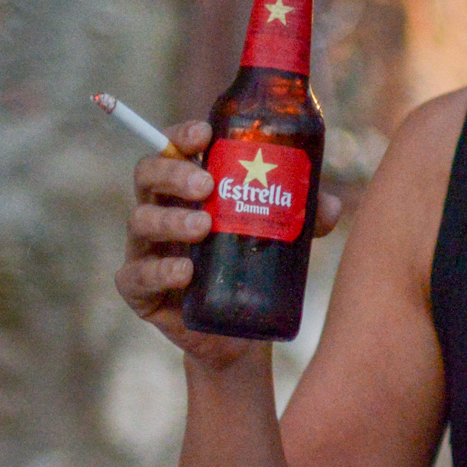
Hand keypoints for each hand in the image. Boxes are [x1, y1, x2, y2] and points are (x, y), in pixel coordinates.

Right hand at [118, 120, 346, 366]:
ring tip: (204, 226)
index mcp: (186, 190)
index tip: (205, 134)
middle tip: (206, 184)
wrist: (239, 332)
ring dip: (171, 220)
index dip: (181, 136)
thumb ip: (304, 217)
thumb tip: (330, 207)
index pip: (172, 150)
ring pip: (142, 222)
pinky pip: (136, 276)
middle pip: (147, 176)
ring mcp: (145, 250)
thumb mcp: (280, 236)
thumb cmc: (254, 268)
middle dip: (174, 173)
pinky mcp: (141, 291)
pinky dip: (160, 271)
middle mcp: (160, 212)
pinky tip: (185, 272)